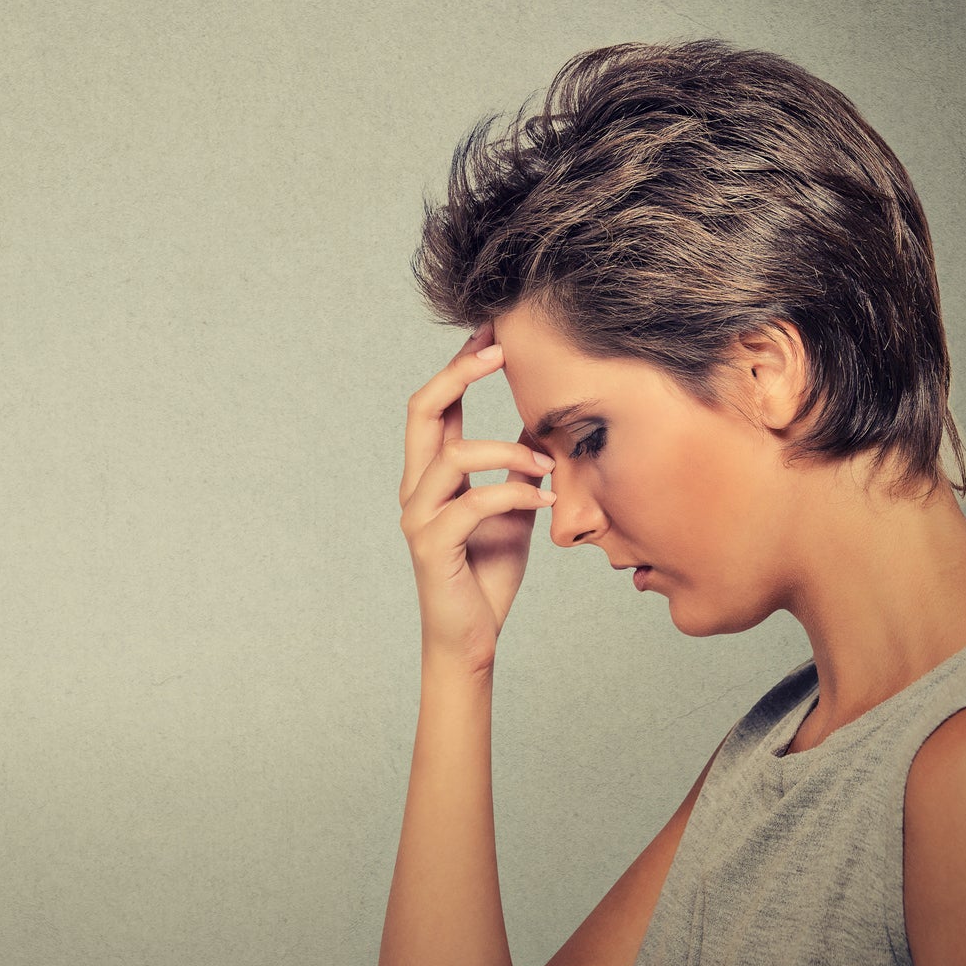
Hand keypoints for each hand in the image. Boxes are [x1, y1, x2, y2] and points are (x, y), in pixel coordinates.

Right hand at [399, 320, 555, 675]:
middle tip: (500, 349)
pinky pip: (474, 502)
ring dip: (508, 451)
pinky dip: (516, 494)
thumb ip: (518, 465)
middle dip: (459, 372)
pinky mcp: (433, 544)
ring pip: (454, 455)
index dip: (460, 363)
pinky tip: (547, 499)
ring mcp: (420, 514)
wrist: (470, 636)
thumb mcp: (513, 506)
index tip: (493, 329)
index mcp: (431, 472)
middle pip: (423, 409)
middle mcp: (417, 486)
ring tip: (548, 464)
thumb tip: (543, 421)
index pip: (436, 404)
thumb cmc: (488, 571)